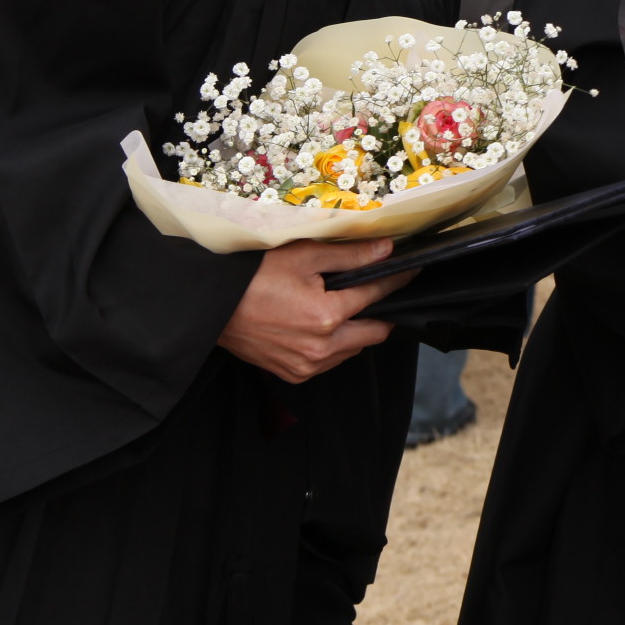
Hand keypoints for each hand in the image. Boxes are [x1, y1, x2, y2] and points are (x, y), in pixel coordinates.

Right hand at [216, 237, 414, 383]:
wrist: (212, 306)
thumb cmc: (254, 277)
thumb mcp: (304, 256)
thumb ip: (351, 256)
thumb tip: (387, 250)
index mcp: (327, 317)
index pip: (378, 295)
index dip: (398, 280)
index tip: (412, 270)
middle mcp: (321, 348)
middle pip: (376, 332)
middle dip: (382, 310)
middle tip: (378, 290)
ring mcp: (306, 365)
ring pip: (354, 349)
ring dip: (358, 329)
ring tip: (345, 305)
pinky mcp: (293, 374)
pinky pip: (330, 362)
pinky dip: (336, 345)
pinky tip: (324, 325)